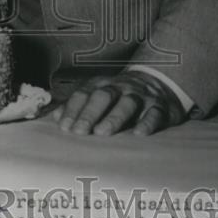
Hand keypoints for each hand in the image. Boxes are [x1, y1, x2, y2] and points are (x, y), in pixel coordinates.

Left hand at [50, 70, 186, 136]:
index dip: (73, 109)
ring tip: (102, 132)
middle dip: (90, 113)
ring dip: (114, 117)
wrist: (160, 83)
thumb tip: (56, 117)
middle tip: (79, 132)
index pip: (84, 93)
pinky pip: (154, 113)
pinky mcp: (161, 106)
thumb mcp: (100, 94)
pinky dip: (147, 123)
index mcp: (102, 84)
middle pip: (103, 96)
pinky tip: (139, 134)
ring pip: (127, 103)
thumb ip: (79, 105)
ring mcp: (141, 95)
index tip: (64, 127)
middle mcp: (121, 87)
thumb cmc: (121, 96)